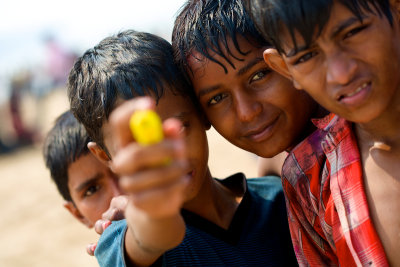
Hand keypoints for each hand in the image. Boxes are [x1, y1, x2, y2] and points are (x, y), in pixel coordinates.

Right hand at [109, 97, 188, 218]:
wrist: (160, 201)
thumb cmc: (165, 166)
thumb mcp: (171, 147)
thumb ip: (172, 135)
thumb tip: (174, 124)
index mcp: (127, 143)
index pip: (118, 122)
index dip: (131, 111)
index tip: (150, 103)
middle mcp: (121, 162)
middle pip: (133, 154)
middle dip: (160, 150)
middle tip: (180, 149)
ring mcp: (128, 183)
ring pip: (148, 176)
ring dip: (172, 170)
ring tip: (185, 167)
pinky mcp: (137, 203)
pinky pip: (157, 194)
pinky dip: (175, 187)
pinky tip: (183, 182)